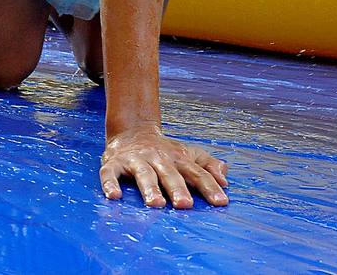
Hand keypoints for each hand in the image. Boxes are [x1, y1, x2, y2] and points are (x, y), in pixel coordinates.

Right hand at [101, 129, 228, 208]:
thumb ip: (209, 166)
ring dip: (150, 188)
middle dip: (178, 189)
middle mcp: (158, 159)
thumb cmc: (164, 151)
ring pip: (143, 174)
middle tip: (185, 205)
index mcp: (179, 159)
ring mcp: (136, 160)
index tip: (221, 202)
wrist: (132, 131)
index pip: (197, 173)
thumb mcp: (189, 154)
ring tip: (156, 204)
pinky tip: (114, 197)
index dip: (210, 187)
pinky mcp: (114, 163)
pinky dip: (111, 184)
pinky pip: (110, 174)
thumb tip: (226, 180)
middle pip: (170, 174)